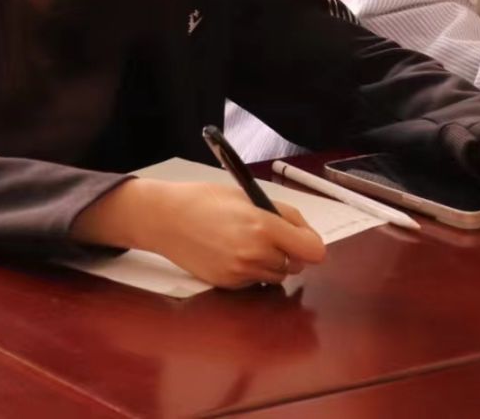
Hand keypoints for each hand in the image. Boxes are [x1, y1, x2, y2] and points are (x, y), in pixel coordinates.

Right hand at [73, 178, 326, 289]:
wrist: (165, 218)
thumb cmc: (204, 200)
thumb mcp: (248, 196)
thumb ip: (282, 215)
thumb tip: (305, 235)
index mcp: (264, 226)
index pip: (313, 250)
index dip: (310, 244)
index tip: (302, 238)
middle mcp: (256, 253)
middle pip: (297, 265)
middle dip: (288, 252)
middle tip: (268, 235)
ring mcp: (242, 272)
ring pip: (277, 275)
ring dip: (271, 263)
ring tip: (247, 243)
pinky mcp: (229, 284)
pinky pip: (255, 281)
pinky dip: (251, 270)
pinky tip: (231, 253)